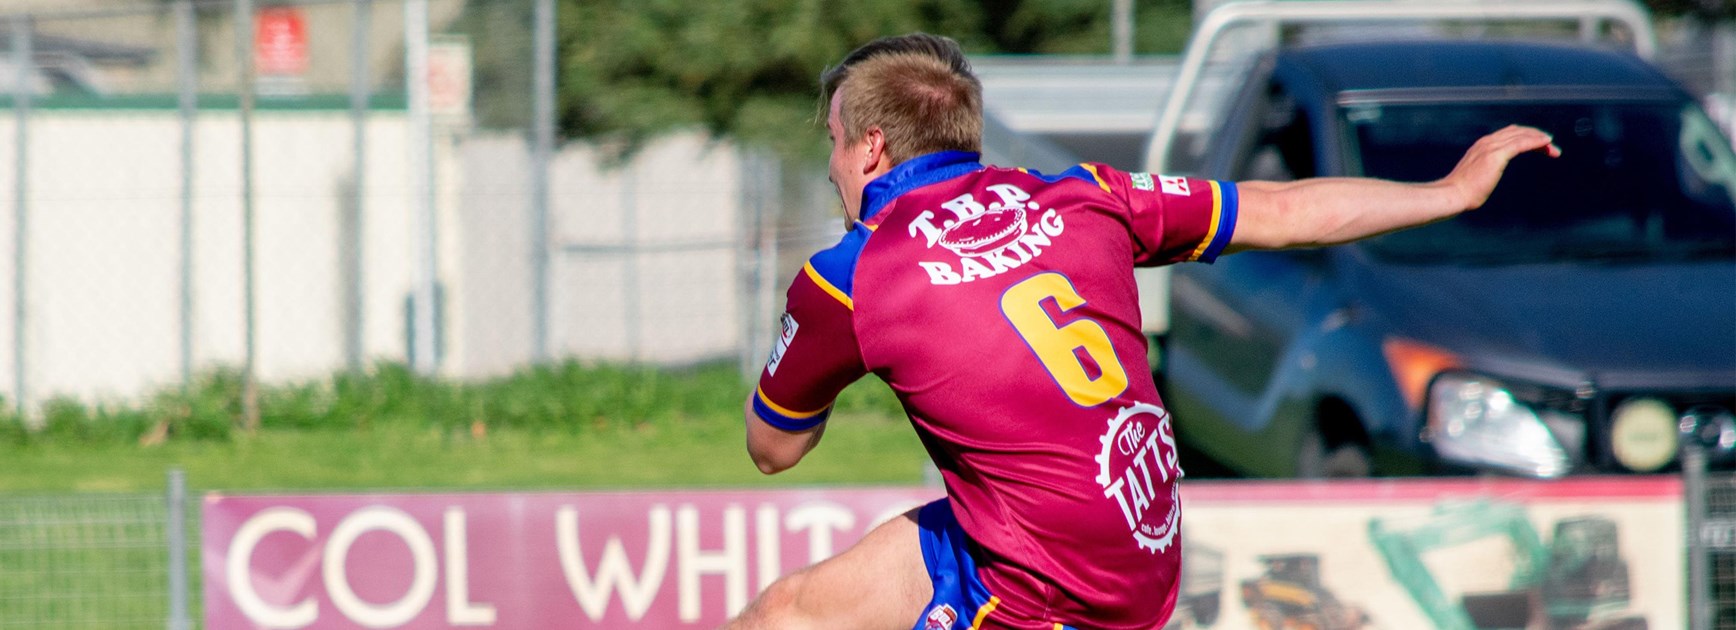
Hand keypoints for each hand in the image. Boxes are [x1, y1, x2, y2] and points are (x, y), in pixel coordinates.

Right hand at [1441, 125, 1561, 209]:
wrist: (1453, 194)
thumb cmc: (1463, 192)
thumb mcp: (1476, 177)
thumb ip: (1484, 172)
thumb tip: (1485, 179)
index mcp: (1482, 146)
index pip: (1509, 134)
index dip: (1526, 138)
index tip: (1539, 148)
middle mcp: (1487, 142)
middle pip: (1517, 132)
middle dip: (1536, 137)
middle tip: (1551, 148)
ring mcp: (1491, 146)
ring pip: (1521, 135)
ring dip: (1539, 139)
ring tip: (1552, 147)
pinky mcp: (1496, 154)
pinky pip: (1521, 143)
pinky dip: (1535, 141)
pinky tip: (1546, 142)